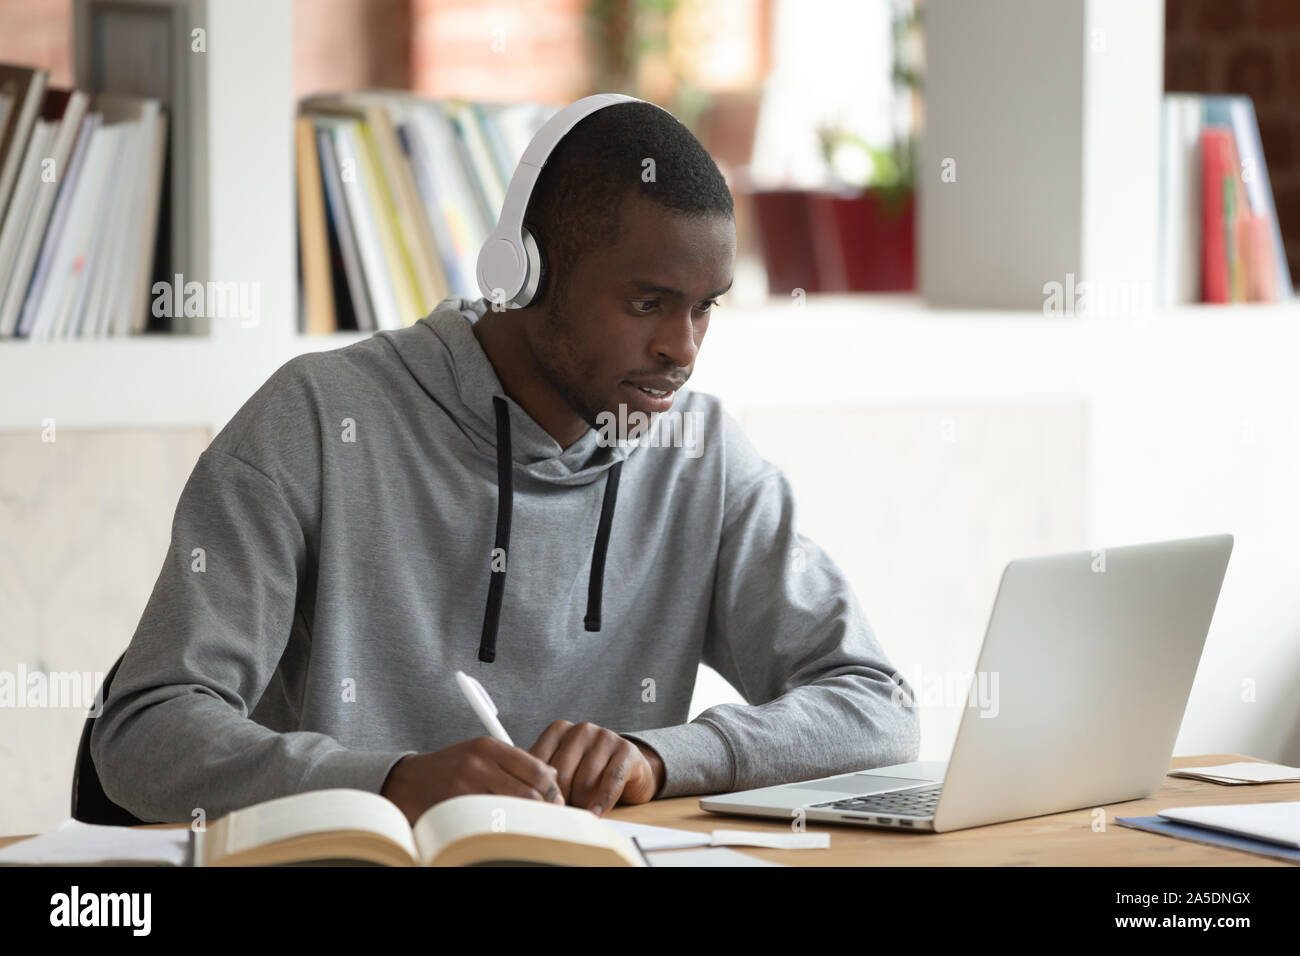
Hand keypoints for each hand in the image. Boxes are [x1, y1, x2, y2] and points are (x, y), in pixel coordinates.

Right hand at [380, 737, 564, 825]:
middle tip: (549, 819)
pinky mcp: (457, 808)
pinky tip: (506, 829)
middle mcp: (480, 763)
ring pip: (514, 810)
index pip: (537, 770)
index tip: (558, 801)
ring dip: (526, 820)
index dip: (553, 790)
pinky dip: (505, 828)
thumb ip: (516, 761)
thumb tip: (553, 776)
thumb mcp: (481, 754)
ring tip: (530, 825)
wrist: (408, 781)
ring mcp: (467, 787)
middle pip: (530, 793)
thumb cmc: (451, 769)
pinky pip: (493, 823)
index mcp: (490, 746)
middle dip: (544, 809)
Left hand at [529, 720, 664, 815]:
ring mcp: (605, 737)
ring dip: (581, 804)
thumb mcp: (563, 768)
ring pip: (585, 780)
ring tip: (579, 817)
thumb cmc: (587, 772)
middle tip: (559, 819)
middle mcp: (581, 729)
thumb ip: (544, 778)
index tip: (538, 809)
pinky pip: (611, 780)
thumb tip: (523, 799)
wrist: (630, 768)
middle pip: (562, 774)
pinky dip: (602, 801)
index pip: (540, 763)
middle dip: (560, 800)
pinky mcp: (626, 750)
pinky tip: (596, 815)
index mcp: (559, 730)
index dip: (539, 791)